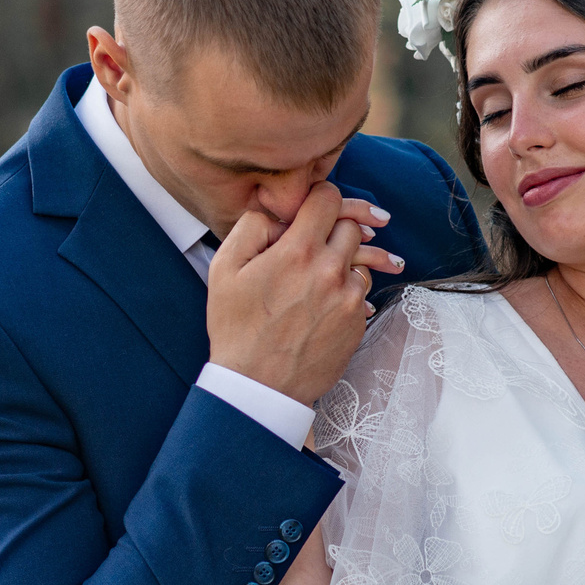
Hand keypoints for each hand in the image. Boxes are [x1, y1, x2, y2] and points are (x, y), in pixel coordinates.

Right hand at [206, 183, 404, 405]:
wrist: (259, 385)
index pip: (329, 198)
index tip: (312, 210)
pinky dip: (345, 290)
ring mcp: (348, 298)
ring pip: (360, 259)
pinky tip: (324, 302)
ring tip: (320, 275)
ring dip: (342, 260)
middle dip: (333, 229)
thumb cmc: (237, 329)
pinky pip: (360, 291)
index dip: (319, 199)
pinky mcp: (357, 321)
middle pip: (351, 226)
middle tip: (314, 243)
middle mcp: (330, 270)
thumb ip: (251, 227)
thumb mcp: (224, 269)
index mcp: (298, 251)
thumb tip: (277, 214)